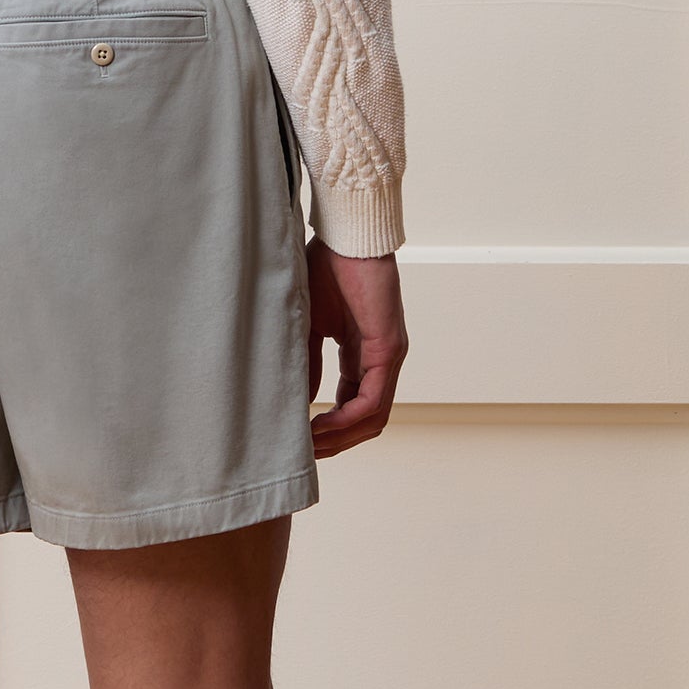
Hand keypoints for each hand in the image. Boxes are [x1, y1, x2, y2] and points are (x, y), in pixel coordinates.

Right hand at [306, 241, 408, 456]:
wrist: (345, 234)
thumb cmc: (324, 268)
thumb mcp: (308, 327)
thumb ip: (307, 366)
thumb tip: (301, 403)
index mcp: (363, 353)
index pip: (353, 406)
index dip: (328, 430)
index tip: (299, 441)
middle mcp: (381, 359)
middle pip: (367, 422)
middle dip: (335, 443)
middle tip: (303, 454)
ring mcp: (389, 356)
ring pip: (372, 419)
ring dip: (340, 439)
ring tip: (308, 445)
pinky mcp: (388, 349)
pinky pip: (372, 401)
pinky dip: (345, 421)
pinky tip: (319, 425)